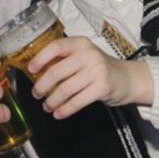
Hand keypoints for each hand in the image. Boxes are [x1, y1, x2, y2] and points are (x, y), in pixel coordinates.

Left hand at [28, 37, 152, 118]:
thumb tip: (36, 72)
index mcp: (80, 43)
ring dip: (52, 101)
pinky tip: (58, 114)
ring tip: (47, 106)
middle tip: (36, 94)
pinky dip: (65, 110)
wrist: (128, 78)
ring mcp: (97, 71)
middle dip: (42, 86)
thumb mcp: (82, 56)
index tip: (30, 70)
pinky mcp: (102, 88)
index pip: (55, 47)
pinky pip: (77, 102)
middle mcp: (88, 54)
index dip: (40, 58)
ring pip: (65, 90)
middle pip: (56, 72)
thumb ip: (64, 60)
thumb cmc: (98, 68)